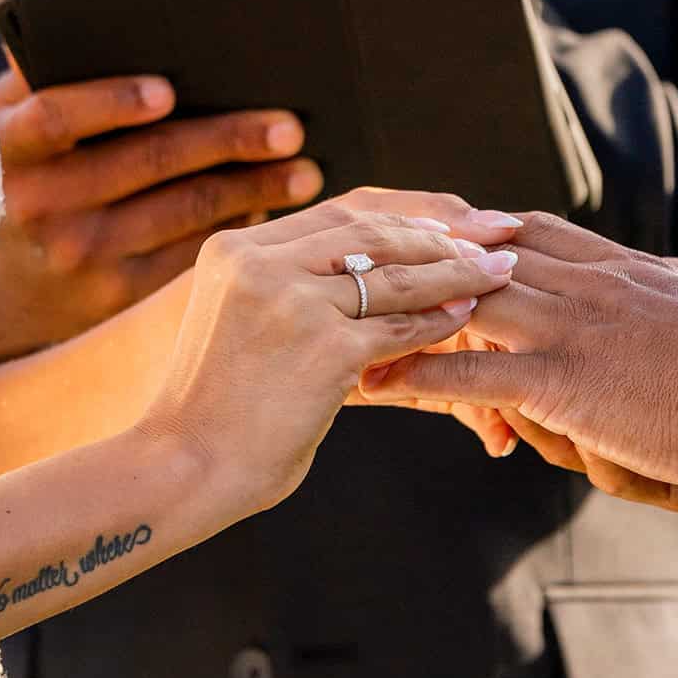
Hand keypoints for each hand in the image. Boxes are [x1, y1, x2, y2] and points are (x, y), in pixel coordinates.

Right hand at [0, 67, 322, 363]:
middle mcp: (40, 205)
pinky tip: (268, 207)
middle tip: (288, 127)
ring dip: (252, 188)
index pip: (56, 117)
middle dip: (228, 140)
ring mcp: (80, 257)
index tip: (168, 88)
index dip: (111, 101)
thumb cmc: (9, 182)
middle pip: (148, 162)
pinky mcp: (114, 297)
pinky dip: (233, 227)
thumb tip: (87, 24)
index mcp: (7, 149)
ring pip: (183, 212)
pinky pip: (188, 256)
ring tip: (304, 169)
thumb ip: (34, 80)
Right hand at [137, 196, 518, 515]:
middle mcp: (260, 262)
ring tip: (496, 272)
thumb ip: (283, 286)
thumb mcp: (235, 321)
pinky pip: (401, 325)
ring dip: (455, 272)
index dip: (402, 213)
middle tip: (491, 236)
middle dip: (440, 233)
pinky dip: (440, 319)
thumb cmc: (214, 409)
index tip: (447, 219)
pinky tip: (466, 316)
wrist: (181, 466)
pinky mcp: (325, 347)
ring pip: (394, 275)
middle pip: (373, 231)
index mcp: (235, 249)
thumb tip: (356, 268)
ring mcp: (294, 302)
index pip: (339, 210)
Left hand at [361, 215, 677, 510]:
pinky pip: (474, 370)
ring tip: (349, 320)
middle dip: (422, 259)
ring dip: (405, 312)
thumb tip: (662, 304)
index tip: (441, 225)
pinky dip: (420, 373)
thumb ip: (668, 305)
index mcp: (622, 270)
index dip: (482, 228)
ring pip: (466, 304)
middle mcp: (588, 286)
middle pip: (484, 255)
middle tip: (365, 263)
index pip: (536, 231)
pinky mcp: (564, 379)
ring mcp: (571, 329)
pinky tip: (379, 380)